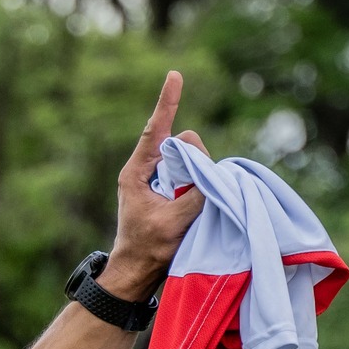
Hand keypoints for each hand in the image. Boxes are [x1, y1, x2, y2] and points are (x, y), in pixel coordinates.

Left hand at [104, 72, 207, 300]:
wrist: (137, 273)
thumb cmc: (149, 249)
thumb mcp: (174, 220)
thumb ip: (196, 191)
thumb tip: (213, 171)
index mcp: (136, 172)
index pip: (155, 130)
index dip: (167, 102)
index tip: (175, 75)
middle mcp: (145, 169)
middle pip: (181, 144)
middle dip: (193, 161)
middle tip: (187, 196)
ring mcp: (157, 179)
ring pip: (189, 160)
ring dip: (196, 177)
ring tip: (183, 209)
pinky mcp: (168, 189)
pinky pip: (190, 174)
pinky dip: (197, 183)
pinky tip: (191, 203)